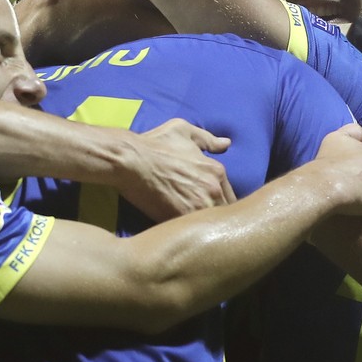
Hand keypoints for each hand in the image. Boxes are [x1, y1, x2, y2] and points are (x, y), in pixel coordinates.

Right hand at [118, 118, 234, 220]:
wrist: (130, 160)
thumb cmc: (154, 143)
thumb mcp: (183, 130)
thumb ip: (208, 139)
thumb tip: (226, 143)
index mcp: (216, 171)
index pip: (231, 196)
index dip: (220, 201)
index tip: (209, 204)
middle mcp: (212, 191)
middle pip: (224, 213)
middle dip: (215, 215)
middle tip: (203, 217)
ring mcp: (196, 207)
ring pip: (211, 225)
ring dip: (204, 226)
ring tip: (195, 228)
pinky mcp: (179, 219)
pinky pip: (191, 231)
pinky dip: (188, 231)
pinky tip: (181, 230)